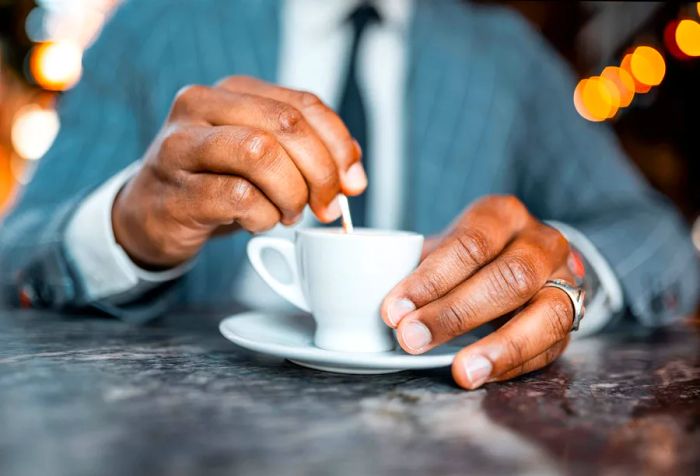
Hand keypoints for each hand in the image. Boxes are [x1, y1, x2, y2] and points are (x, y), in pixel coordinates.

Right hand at [113, 76, 365, 267]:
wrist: (150, 214)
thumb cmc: (214, 182)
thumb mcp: (262, 157)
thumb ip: (307, 153)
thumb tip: (353, 174)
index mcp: (232, 91)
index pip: (303, 104)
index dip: (338, 145)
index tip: (353, 182)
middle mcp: (202, 106)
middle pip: (286, 124)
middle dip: (321, 172)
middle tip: (326, 206)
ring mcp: (182, 146)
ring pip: (261, 153)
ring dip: (291, 193)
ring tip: (288, 213)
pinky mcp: (176, 190)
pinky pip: (240, 198)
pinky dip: (263, 217)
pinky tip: (257, 222)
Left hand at [381, 195, 576, 389]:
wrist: (526, 257)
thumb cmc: (473, 255)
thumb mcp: (447, 247)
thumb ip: (418, 267)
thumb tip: (377, 302)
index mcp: (502, 215)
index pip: (469, 244)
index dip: (430, 280)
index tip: (393, 310)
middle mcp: (541, 241)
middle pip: (508, 276)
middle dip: (455, 313)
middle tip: (411, 339)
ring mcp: (566, 279)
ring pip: (545, 313)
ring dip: (499, 347)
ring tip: (460, 371)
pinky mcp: (573, 317)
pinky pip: (551, 345)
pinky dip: (513, 364)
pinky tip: (482, 374)